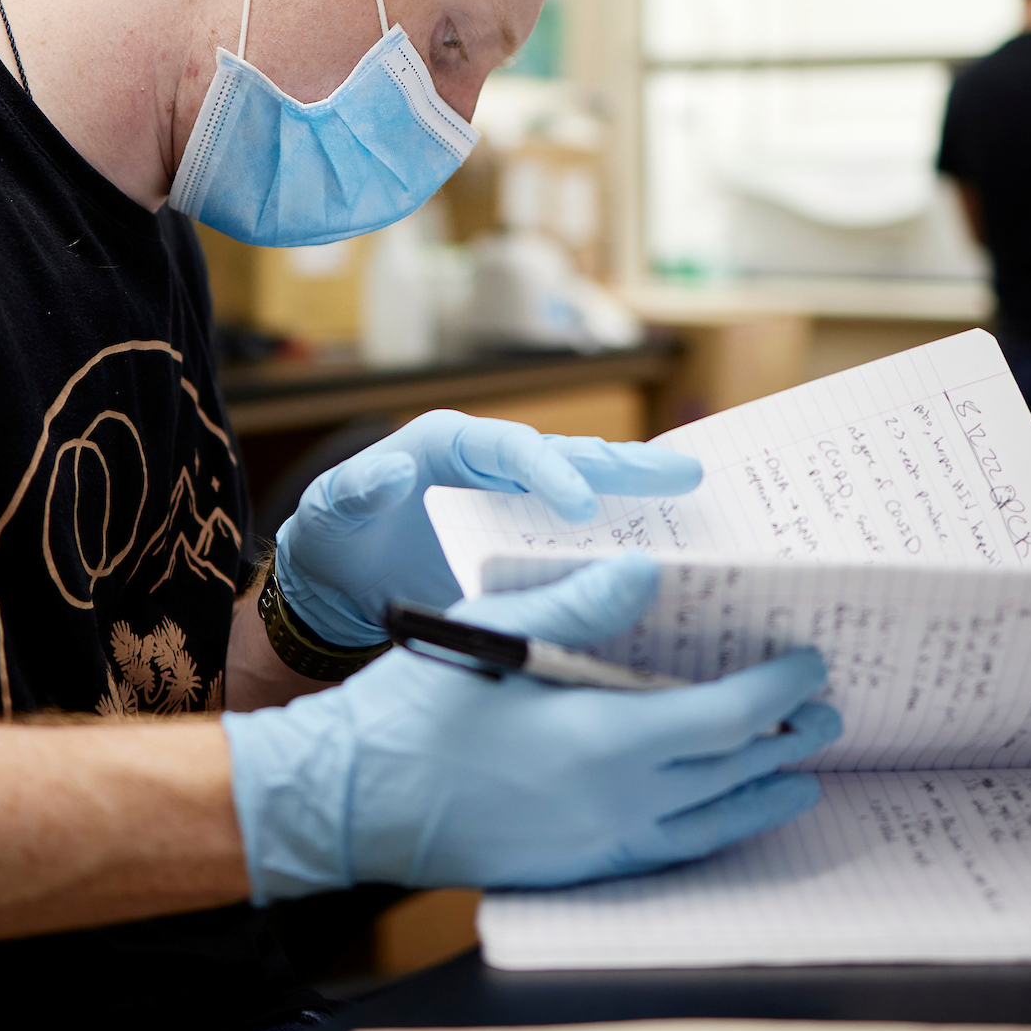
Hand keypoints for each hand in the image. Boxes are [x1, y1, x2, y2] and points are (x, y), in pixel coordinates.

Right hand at [223, 555, 840, 899]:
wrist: (350, 801)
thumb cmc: (415, 709)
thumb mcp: (494, 635)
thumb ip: (579, 605)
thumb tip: (650, 572)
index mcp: (602, 738)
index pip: (724, 717)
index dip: (777, 691)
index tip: (808, 665)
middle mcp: (614, 800)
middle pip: (729, 773)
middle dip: (785, 740)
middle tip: (827, 715)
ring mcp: (596, 842)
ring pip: (708, 824)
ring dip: (762, 796)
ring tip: (801, 777)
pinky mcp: (574, 867)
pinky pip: (667, 854)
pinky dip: (710, 834)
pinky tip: (720, 821)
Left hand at [273, 409, 702, 647]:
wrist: (336, 584)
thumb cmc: (333, 540)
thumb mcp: (331, 515)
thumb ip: (355, 492)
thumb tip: (390, 471)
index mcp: (452, 446)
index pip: (512, 450)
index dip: (549, 472)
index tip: (579, 507)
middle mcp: (493, 463)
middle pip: (567, 455)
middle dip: (623, 466)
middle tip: (686, 474)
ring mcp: (514, 501)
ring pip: (586, 487)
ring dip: (638, 493)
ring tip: (699, 493)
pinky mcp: (524, 539)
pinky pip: (580, 532)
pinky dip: (621, 535)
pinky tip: (669, 550)